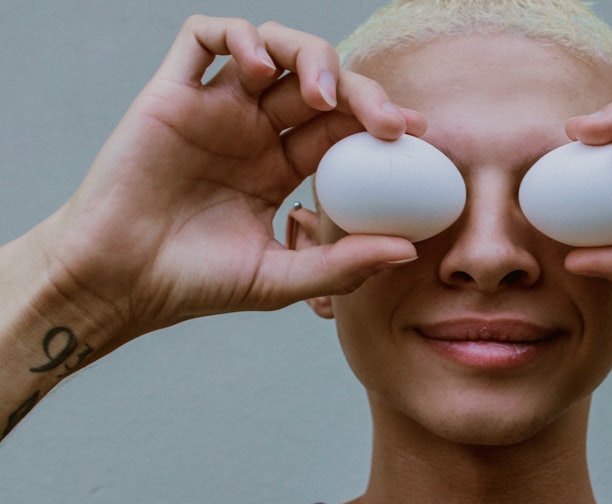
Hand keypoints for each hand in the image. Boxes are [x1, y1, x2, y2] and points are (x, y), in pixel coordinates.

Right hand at [32, 16, 420, 341]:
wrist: (120, 283)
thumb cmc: (196, 283)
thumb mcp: (281, 278)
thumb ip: (343, 265)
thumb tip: (409, 250)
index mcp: (281, 169)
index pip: (342, 128)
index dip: (381, 121)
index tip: (416, 135)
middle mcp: (253, 132)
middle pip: (319, 84)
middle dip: (361, 91)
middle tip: (386, 123)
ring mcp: (215, 110)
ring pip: (273, 48)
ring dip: (309, 57)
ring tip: (322, 97)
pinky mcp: (171, 94)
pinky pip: (204, 38)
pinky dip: (238, 38)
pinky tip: (258, 69)